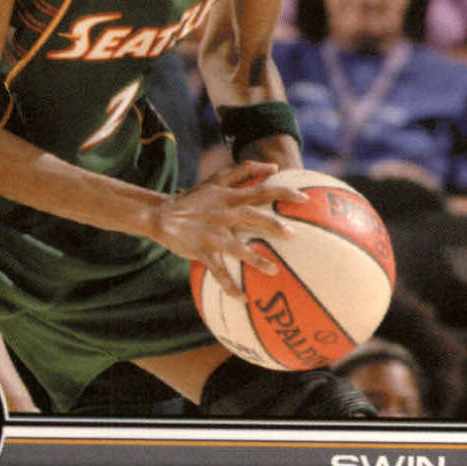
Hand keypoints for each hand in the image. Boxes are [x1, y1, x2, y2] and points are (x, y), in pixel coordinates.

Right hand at [153, 160, 307, 295]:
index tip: (304, 199)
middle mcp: (222, 214)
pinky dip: (229, 285)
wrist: (162, 215)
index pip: (260, 191)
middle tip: (292, 235)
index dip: (282, 193)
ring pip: (236, 247)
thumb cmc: (196, 198)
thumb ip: (244, 170)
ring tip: (274, 271)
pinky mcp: (202, 251)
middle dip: (272, 225)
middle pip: (251, 217)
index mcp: (229, 197)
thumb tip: (274, 167)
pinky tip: (242, 298)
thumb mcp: (216, 180)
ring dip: (254, 260)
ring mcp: (212, 234)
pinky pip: (217, 271)